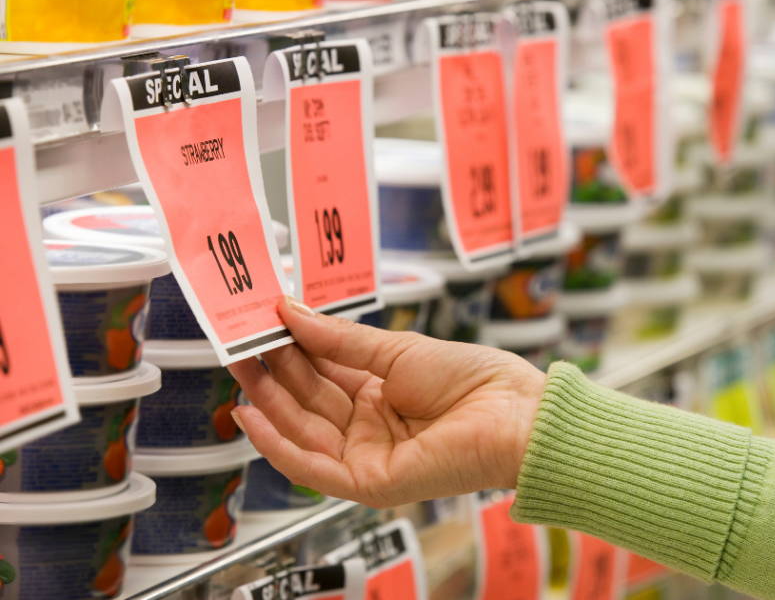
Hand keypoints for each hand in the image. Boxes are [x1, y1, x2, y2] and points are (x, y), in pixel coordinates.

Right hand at [227, 297, 546, 507]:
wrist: (515, 413)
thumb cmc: (474, 380)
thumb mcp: (396, 349)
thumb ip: (339, 339)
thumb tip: (291, 313)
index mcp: (380, 394)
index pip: (322, 371)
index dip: (290, 348)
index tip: (261, 322)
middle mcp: (370, 426)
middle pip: (308, 400)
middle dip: (272, 371)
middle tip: (239, 340)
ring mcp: (368, 455)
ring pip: (303, 430)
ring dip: (268, 401)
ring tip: (239, 365)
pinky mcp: (371, 482)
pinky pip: (313, 468)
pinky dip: (278, 444)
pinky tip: (251, 417)